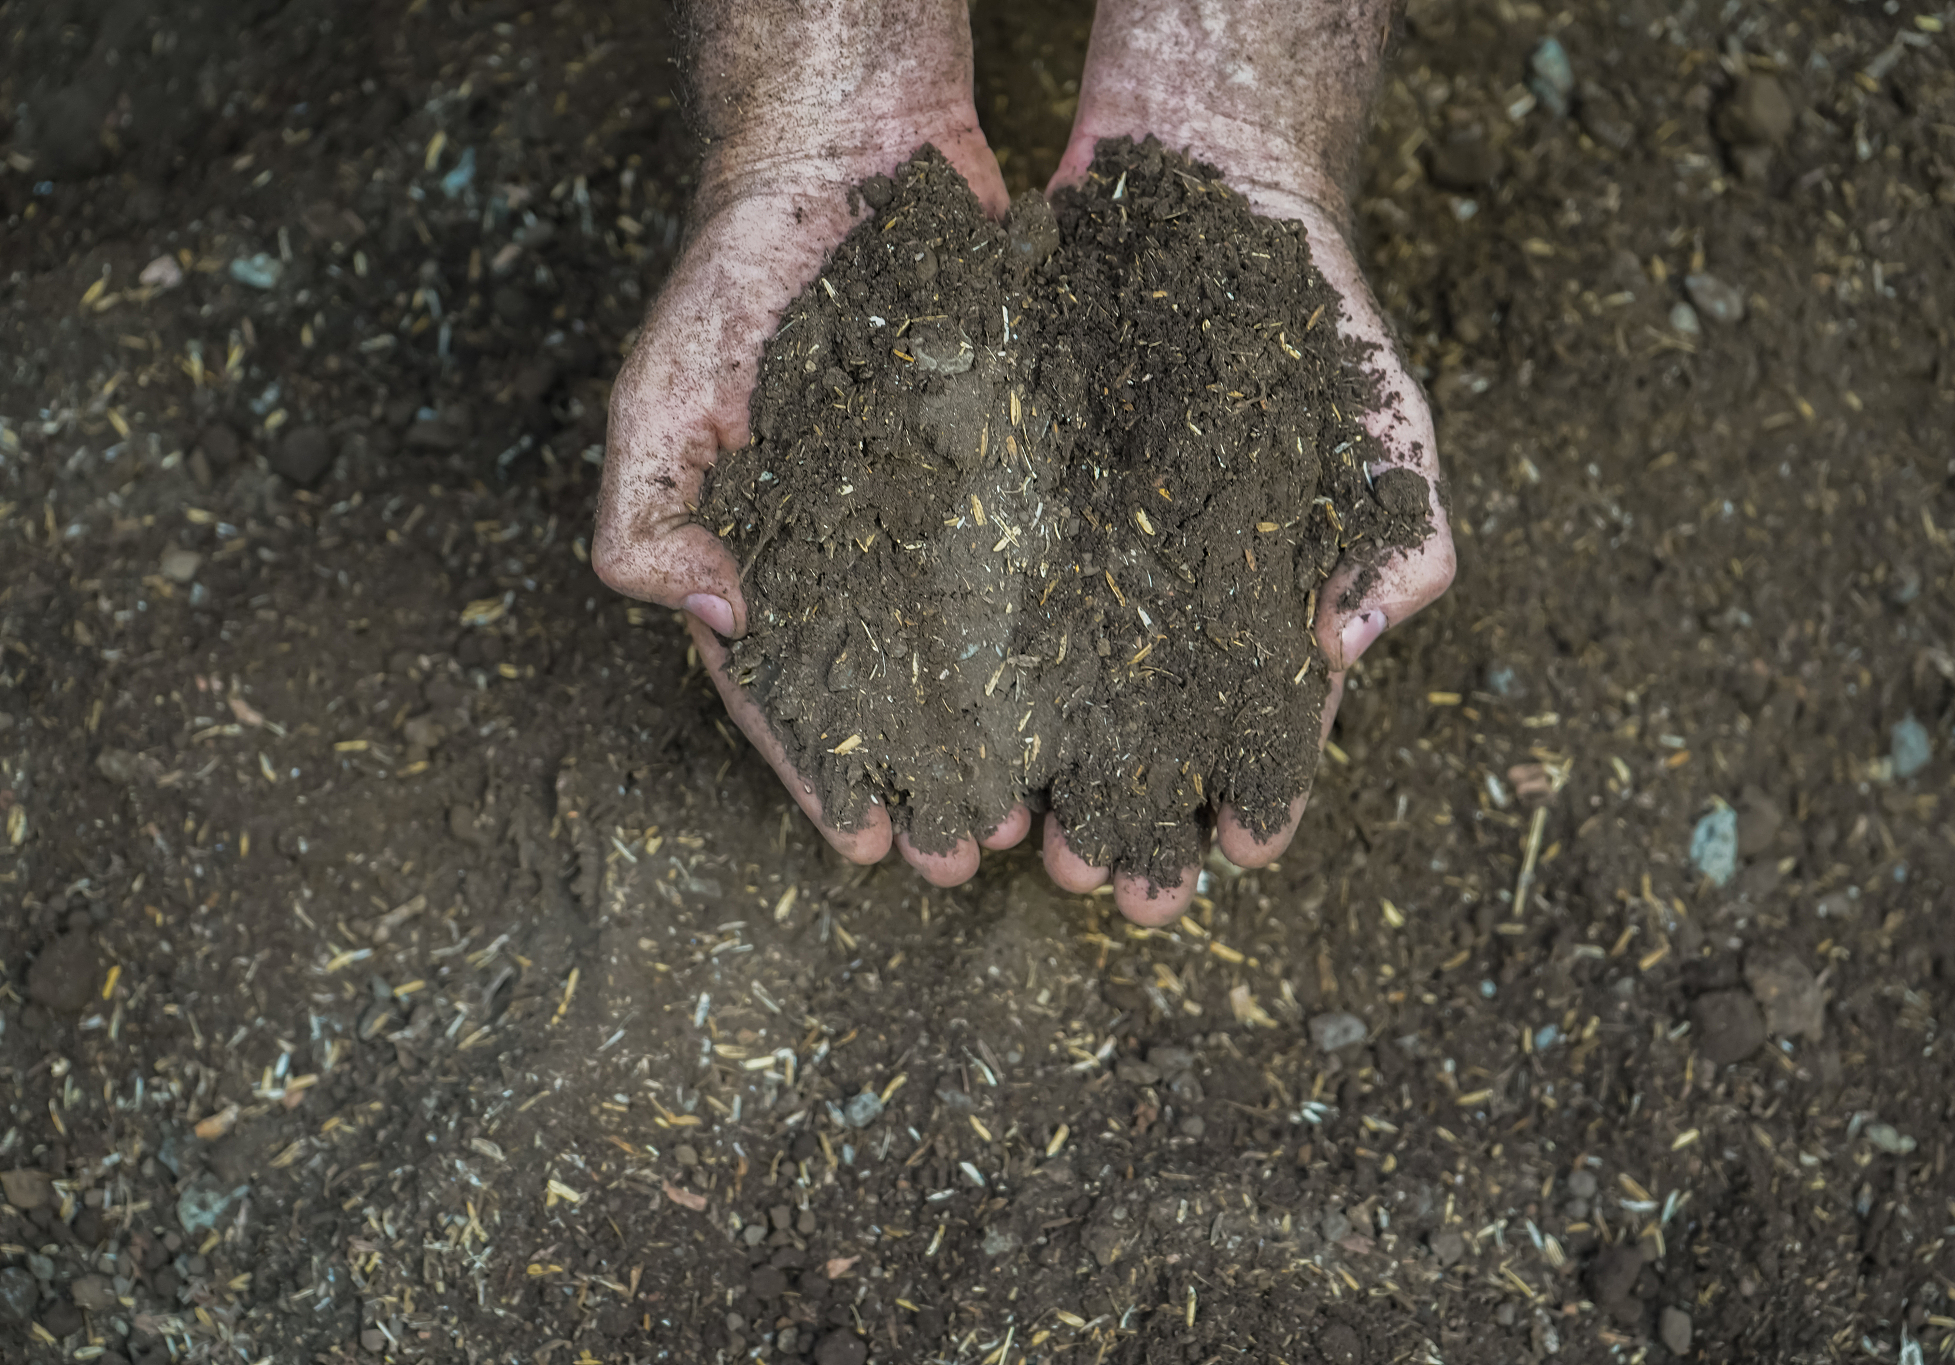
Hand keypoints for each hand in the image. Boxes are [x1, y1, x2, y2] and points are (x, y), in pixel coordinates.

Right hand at [594, 6, 1034, 884]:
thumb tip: (715, 624)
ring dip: (1009, 745)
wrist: (849, 165)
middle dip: (930, 784)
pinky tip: (1106, 703)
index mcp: (771, 564)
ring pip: (982, 660)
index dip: (824, 774)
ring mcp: (950, 526)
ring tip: (1042, 815)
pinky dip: (1072, 644)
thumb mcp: (659, 398)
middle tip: (970, 855)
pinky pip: (1049, 575)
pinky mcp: (1024, 479)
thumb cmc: (736, 284)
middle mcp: (866, 563)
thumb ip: (651, 517)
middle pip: (897, 701)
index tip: (864, 847)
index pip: (791, 694)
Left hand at [1036, 0, 1456, 923]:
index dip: (1251, 804)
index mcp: (1259, 611)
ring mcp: (1077, 561)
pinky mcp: (1001, 507)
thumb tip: (1352, 650)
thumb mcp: (1384, 422)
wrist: (1203, 187)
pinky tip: (949, 733)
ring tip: (1013, 841)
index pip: (1260, 737)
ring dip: (1036, 781)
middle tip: (1098, 878)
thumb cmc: (1314, 321)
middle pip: (1143, 745)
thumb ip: (1397, 541)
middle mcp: (1161, 606)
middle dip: (1125, 820)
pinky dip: (967, 680)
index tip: (1232, 857)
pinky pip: (979, 608)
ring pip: (1051, 703)